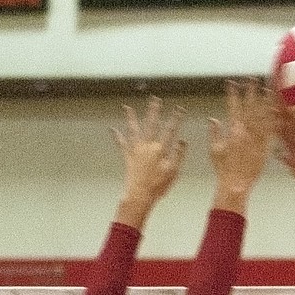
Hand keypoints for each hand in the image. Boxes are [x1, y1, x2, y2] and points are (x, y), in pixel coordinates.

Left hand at [113, 98, 185, 227]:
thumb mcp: (173, 171)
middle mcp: (147, 146)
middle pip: (151, 124)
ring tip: (128, 108)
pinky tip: (112, 129)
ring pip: (134, 130)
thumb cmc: (158, 186)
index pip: (170, 130)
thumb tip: (182, 140)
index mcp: (160, 149)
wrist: (140, 194)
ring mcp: (136, 150)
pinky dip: (117, 136)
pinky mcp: (128, 156)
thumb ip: (178, 154)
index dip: (175, 119)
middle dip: (154, 111)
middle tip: (155, 100)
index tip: (179, 109)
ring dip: (131, 118)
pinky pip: (121, 143)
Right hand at [210, 80, 273, 210]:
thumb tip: (214, 119)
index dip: (233, 93)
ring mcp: (258, 138)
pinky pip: (272, 129)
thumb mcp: (214, 150)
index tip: (232, 83)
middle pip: (250, 106)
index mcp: (233, 130)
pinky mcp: (266, 146)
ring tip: (267, 87)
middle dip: (251, 91)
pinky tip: (277, 108)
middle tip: (253, 78)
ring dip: (265, 100)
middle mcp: (247, 131)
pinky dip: (274, 118)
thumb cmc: (223, 169)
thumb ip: (215, 133)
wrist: (236, 184)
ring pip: (263, 115)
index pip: (233, 106)